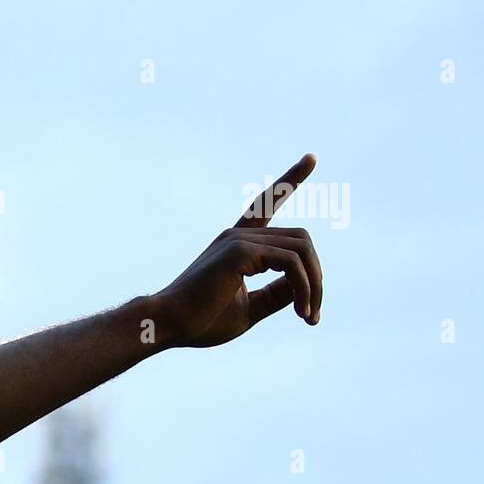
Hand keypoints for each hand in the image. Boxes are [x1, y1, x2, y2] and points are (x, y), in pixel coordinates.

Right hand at [152, 153, 323, 348]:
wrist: (167, 325)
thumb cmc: (200, 322)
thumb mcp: (248, 308)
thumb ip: (274, 294)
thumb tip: (304, 285)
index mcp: (236, 245)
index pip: (266, 204)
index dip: (290, 180)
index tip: (310, 158)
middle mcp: (237, 236)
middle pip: (300, 240)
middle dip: (316, 277)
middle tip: (312, 316)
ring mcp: (238, 240)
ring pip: (302, 249)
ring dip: (314, 285)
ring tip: (309, 317)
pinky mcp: (240, 251)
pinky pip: (292, 262)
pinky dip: (304, 287)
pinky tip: (299, 311)